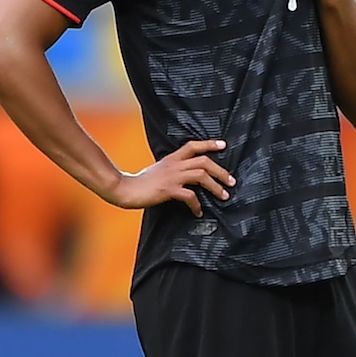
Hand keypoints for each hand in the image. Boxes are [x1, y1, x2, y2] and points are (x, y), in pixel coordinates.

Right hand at [103, 139, 233, 216]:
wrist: (124, 189)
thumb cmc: (141, 182)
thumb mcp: (159, 170)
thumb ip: (173, 169)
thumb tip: (187, 175)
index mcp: (172, 158)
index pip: (193, 145)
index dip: (209, 144)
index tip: (223, 145)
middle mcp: (174, 165)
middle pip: (204, 161)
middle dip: (221, 171)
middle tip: (232, 181)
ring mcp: (172, 177)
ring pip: (201, 175)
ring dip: (216, 187)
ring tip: (224, 196)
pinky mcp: (168, 190)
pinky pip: (190, 195)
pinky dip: (197, 204)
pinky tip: (198, 212)